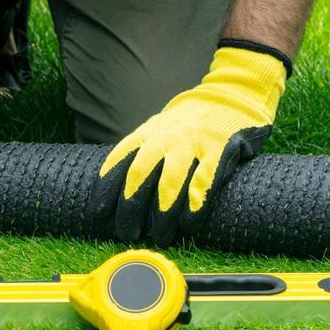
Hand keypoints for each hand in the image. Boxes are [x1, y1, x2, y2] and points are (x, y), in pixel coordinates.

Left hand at [93, 46, 286, 244]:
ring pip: (169, 182)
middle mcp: (166, 138)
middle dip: (129, 208)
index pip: (119, 160)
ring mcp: (192, 143)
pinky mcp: (219, 150)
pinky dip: (195, 204)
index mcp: (148, 133)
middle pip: (139, 176)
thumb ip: (142, 152)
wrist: (231, 94)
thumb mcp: (159, 128)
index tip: (97, 212)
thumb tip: (118, 192)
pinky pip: (204, 180)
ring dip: (161, 213)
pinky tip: (189, 223)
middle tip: (126, 233)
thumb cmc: (190, 122)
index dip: (106, 188)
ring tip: (159, 236)